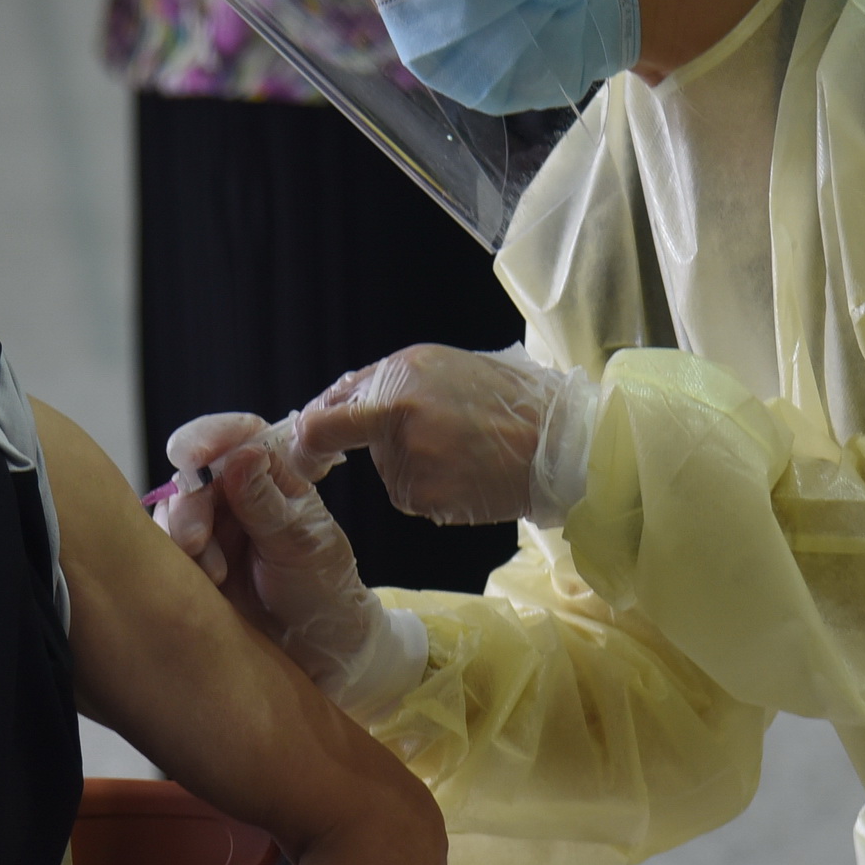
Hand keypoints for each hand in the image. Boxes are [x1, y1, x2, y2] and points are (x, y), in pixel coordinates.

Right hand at [153, 412, 422, 713]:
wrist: (320, 654)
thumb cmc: (324, 590)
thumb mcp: (302, 544)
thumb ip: (266, 503)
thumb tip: (241, 455)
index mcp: (274, 476)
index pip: (240, 436)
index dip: (212, 436)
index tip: (194, 454)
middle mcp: (238, 496)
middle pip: (195, 476)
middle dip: (190, 505)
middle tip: (198, 542)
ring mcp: (213, 530)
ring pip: (173, 512)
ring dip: (183, 537)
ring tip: (214, 573)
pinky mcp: (193, 565)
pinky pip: (165, 551)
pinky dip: (175, 564)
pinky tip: (205, 585)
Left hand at [296, 345, 591, 527]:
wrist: (559, 441)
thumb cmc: (504, 397)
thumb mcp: (440, 365)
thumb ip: (383, 382)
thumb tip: (332, 404)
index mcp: (399, 378)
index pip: (323, 419)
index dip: (306, 441)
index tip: (305, 448)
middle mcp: (399, 418)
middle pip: (360, 445)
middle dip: (379, 445)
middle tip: (432, 436)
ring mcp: (413, 463)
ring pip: (389, 471)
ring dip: (413, 464)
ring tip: (466, 446)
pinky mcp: (428, 499)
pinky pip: (413, 495)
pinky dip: (433, 487)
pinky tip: (469, 471)